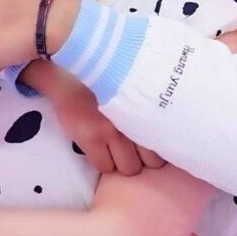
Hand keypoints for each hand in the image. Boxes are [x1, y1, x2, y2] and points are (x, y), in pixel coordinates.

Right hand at [20, 62, 165, 175]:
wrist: (69, 67)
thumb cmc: (103, 72)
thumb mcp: (133, 85)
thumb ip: (147, 102)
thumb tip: (166, 113)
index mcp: (146, 108)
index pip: (164, 142)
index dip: (156, 145)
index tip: (148, 140)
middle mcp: (135, 121)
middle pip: (152, 161)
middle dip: (143, 156)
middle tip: (133, 148)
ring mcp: (113, 131)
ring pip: (130, 168)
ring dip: (124, 162)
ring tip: (117, 152)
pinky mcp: (91, 138)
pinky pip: (105, 167)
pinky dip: (104, 163)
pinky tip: (100, 152)